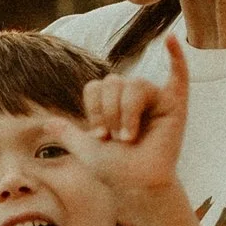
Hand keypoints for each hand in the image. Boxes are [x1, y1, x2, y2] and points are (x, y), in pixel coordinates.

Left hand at [75, 32, 190, 217]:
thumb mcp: (86, 149)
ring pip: (133, 84)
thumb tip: (47, 122)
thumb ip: (68, 133)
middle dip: (108, 112)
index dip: (93, 109)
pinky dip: (177, 55)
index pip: (96, 86)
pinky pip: (179, 73)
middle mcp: (134, 97)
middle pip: (113, 82)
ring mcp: (156, 99)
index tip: (99, 136)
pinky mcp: (175, 105)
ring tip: (129, 136)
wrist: (136, 187)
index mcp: (114, 103)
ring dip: (125, 112)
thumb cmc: (115, 170)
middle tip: (117, 139)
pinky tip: (171, 39)